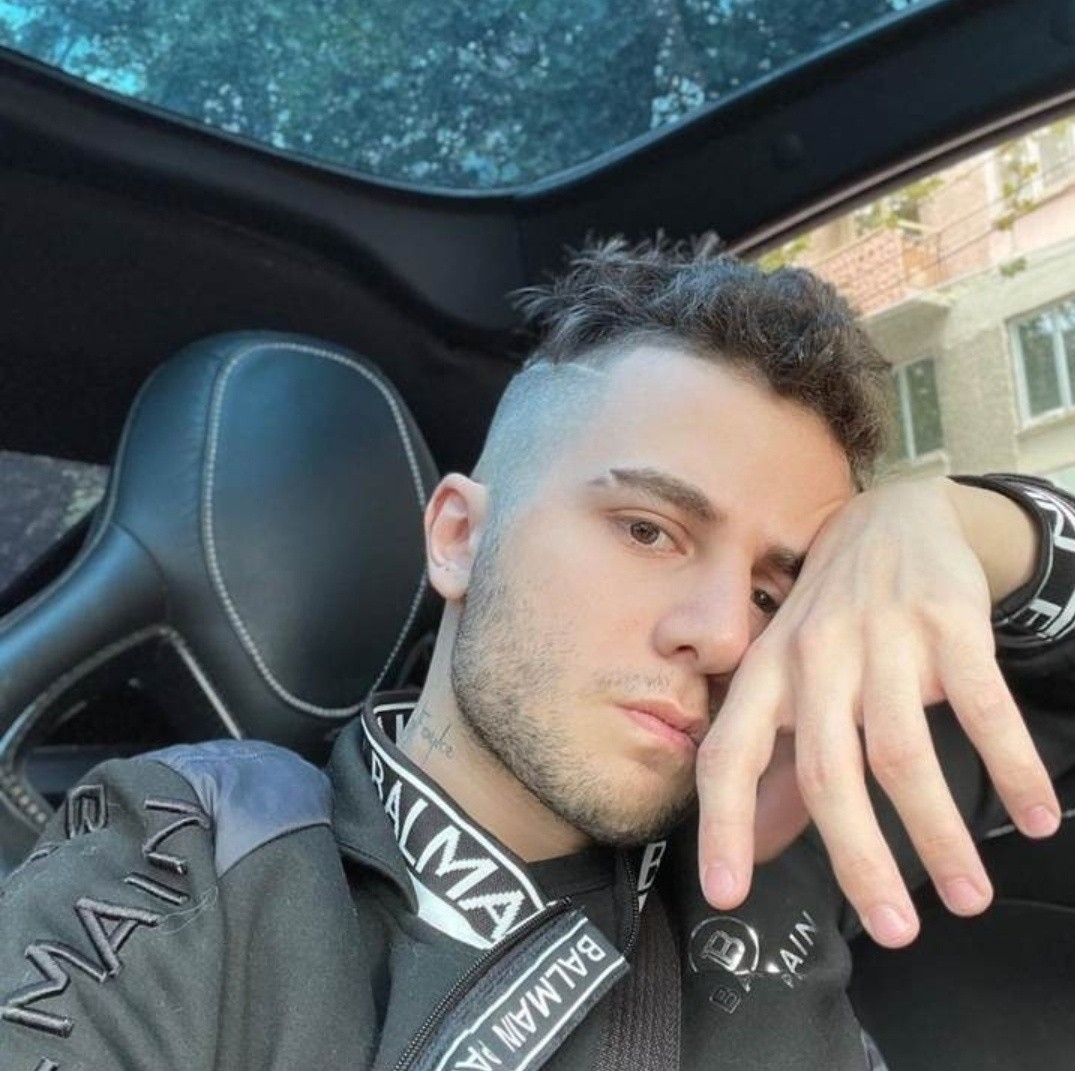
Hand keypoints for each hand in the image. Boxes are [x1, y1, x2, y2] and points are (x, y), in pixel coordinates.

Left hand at [695, 477, 1060, 946]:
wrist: (890, 519)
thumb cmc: (831, 617)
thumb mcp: (785, 672)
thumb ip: (773, 754)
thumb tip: (756, 845)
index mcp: (765, 673)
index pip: (727, 754)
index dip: (721, 824)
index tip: (725, 894)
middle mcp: (813, 656)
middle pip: (826, 772)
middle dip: (859, 859)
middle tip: (894, 929)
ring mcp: (880, 637)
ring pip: (903, 753)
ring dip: (939, 834)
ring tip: (968, 895)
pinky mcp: (946, 622)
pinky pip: (981, 707)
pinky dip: (1011, 766)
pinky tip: (1038, 815)